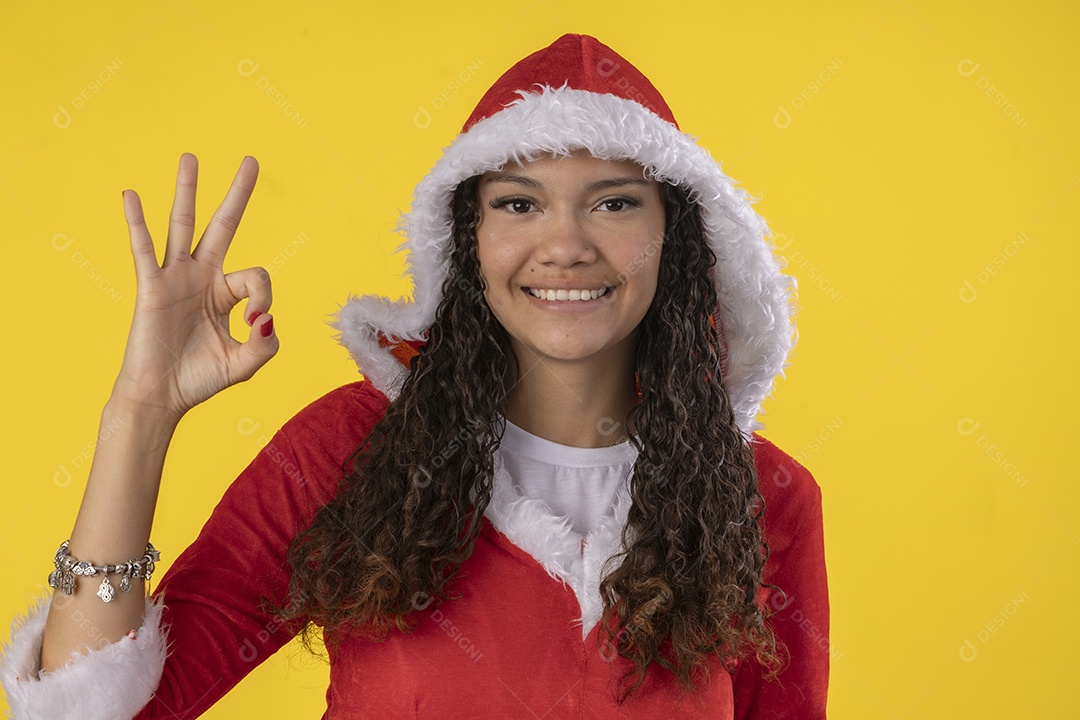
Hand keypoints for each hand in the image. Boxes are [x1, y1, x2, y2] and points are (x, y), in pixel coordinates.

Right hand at [110, 154, 278, 424]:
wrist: (161, 397)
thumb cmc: (200, 379)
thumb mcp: (245, 365)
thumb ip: (265, 344)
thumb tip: (267, 318)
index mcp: (226, 293)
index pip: (256, 276)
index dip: (263, 295)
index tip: (257, 321)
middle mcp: (202, 277)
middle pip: (223, 226)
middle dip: (237, 194)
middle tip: (252, 160)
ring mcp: (175, 278)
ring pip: (182, 225)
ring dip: (187, 191)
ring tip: (191, 157)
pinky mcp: (151, 287)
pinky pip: (143, 249)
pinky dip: (137, 222)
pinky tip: (131, 196)